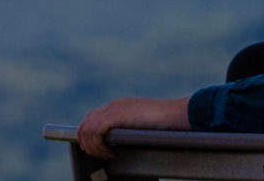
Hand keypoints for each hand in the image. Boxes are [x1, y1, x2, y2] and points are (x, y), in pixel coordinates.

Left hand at [74, 96, 190, 159]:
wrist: (178, 113)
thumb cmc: (167, 122)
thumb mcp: (141, 124)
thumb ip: (128, 128)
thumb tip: (118, 144)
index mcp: (117, 106)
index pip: (92, 119)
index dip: (88, 136)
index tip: (94, 149)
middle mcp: (112, 106)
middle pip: (85, 124)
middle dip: (88, 143)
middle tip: (100, 156)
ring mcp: (114, 109)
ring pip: (87, 130)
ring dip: (94, 147)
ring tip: (107, 156)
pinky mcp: (117, 116)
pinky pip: (95, 132)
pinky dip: (99, 146)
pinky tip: (111, 153)